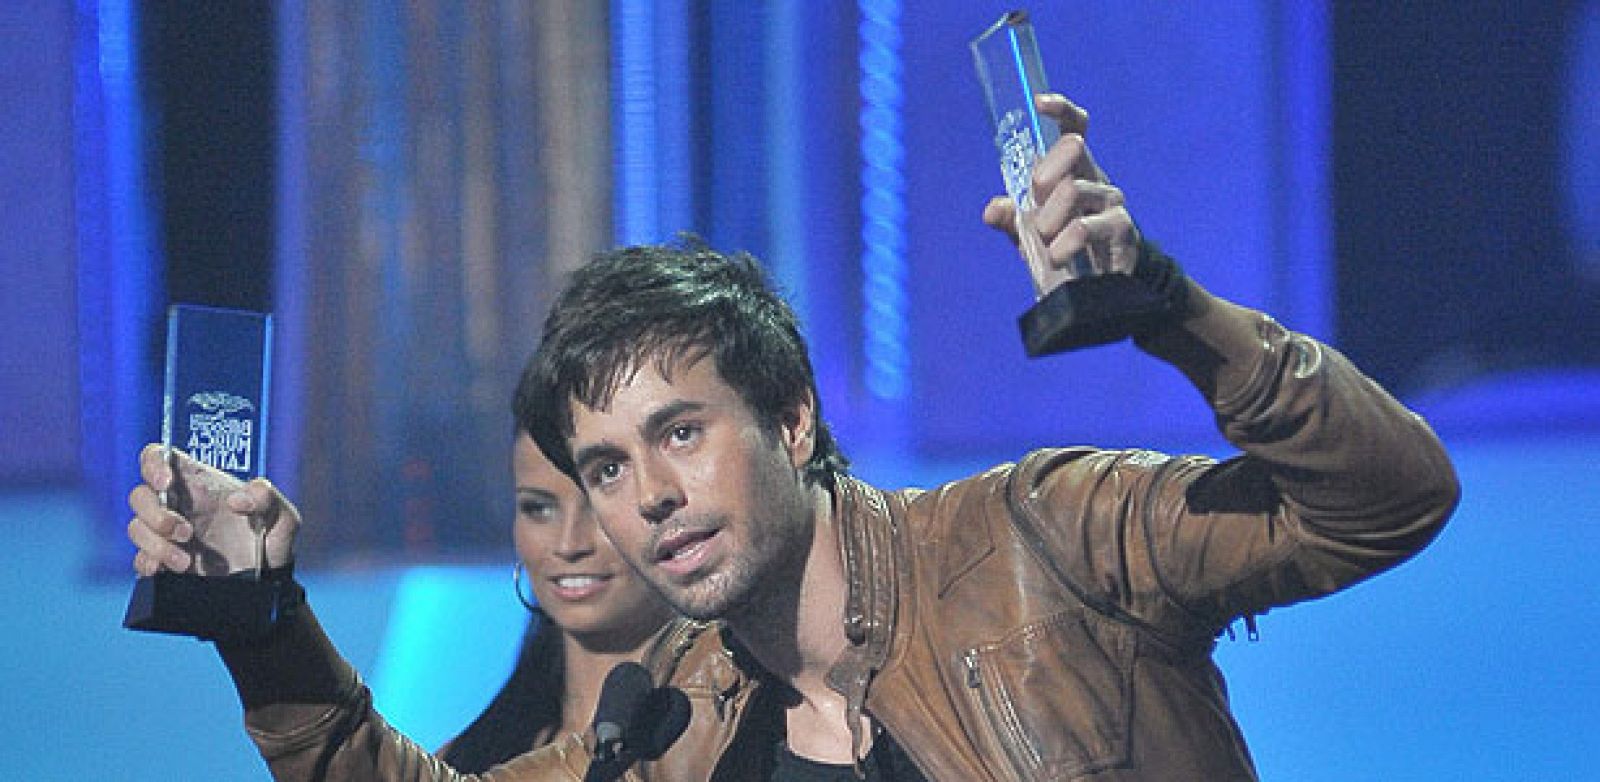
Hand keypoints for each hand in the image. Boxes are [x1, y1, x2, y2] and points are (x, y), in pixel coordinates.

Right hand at [127, 443, 298, 576]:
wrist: (267, 580)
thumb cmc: (272, 538)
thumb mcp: (283, 516)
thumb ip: (268, 497)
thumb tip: (238, 500)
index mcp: (199, 483)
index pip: (158, 457)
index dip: (153, 463)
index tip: (166, 481)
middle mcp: (178, 504)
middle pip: (140, 495)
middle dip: (156, 514)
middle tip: (186, 532)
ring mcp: (167, 533)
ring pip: (137, 527)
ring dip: (155, 543)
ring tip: (186, 561)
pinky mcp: (163, 560)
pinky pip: (139, 558)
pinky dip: (148, 562)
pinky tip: (166, 570)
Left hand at [982, 94, 1141, 293]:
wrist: (1101, 286)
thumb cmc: (1065, 248)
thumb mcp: (1031, 233)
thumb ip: (1011, 218)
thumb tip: (992, 210)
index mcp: (1073, 171)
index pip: (1074, 128)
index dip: (1061, 110)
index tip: (1039, 103)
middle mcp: (1094, 177)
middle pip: (1073, 147)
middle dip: (1044, 171)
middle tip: (1035, 198)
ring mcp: (1110, 201)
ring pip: (1074, 190)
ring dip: (1048, 218)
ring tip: (1044, 241)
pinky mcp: (1121, 228)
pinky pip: (1084, 228)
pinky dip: (1062, 245)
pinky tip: (1057, 258)